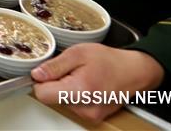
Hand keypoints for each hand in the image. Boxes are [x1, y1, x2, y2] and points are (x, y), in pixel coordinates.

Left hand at [32, 44, 164, 121]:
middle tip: (72, 70)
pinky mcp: (93, 118)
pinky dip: (75, 95)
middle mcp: (84, 109)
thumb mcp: (78, 53)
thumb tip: (36, 75)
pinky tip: (87, 85)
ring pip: (61, 102)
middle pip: (51, 98)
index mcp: (79, 91)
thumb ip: (54, 65)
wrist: (134, 72)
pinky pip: (72, 105)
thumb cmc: (110, 60)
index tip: (46, 72)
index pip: (42, 94)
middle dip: (56, 83)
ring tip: (82, 76)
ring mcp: (90, 116)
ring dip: (66, 89)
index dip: (40, 81)